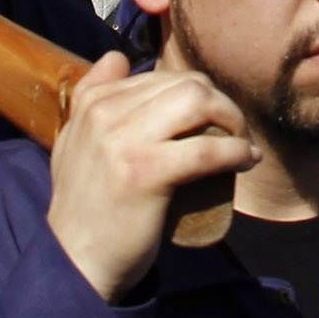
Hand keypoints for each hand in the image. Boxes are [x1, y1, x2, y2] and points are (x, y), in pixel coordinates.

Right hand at [44, 52, 257, 302]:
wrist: (76, 260)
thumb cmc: (84, 206)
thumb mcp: (73, 142)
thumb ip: (89, 98)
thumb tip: (118, 58)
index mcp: (92, 102)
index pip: (161, 75)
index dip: (195, 93)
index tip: (208, 117)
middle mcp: (105, 113)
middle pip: (185, 84)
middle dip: (220, 103)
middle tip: (232, 130)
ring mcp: (123, 141)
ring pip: (198, 101)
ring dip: (232, 119)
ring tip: (240, 142)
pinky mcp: (145, 172)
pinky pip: (206, 148)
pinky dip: (236, 151)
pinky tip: (246, 161)